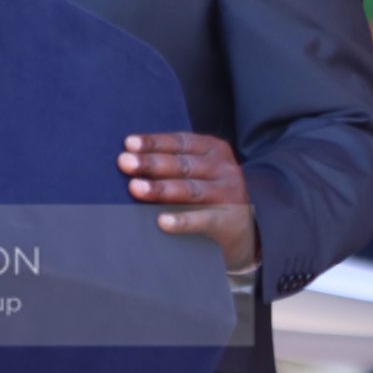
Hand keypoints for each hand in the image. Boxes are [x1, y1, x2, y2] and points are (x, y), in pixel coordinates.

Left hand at [119, 132, 257, 271]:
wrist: (248, 230)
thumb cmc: (211, 198)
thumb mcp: (200, 174)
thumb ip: (174, 166)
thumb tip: (130, 162)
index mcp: (213, 150)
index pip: (180, 143)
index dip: (154, 142)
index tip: (129, 144)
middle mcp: (223, 168)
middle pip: (183, 164)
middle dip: (152, 163)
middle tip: (125, 163)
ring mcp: (229, 194)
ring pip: (191, 190)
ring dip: (161, 189)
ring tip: (136, 188)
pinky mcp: (230, 220)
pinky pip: (203, 220)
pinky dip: (182, 221)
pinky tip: (162, 221)